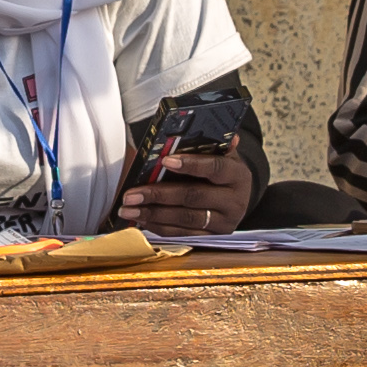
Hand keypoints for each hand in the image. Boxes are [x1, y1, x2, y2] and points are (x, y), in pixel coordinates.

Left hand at [118, 139, 254, 236]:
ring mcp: (224, 222)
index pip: (215, 168)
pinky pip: (182, 234)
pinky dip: (159, 227)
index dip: (191, 164)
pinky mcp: (212, 238)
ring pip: (185, 219)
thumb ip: (206, 145)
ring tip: (129, 208)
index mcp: (237, 175)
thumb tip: (189, 129)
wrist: (236, 198)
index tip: (165, 160)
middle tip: (132, 193)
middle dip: (159, 195)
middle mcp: (235, 201)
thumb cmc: (221, 171)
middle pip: (194, 197)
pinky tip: (141, 219)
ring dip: (153, 214)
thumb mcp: (220, 155)